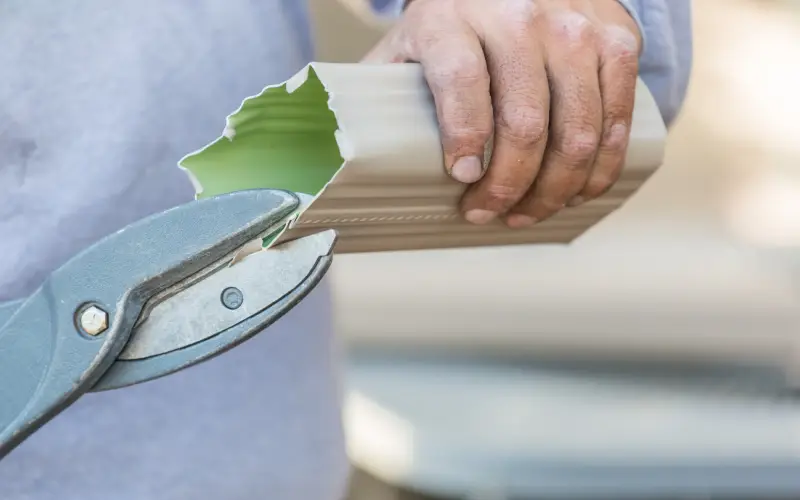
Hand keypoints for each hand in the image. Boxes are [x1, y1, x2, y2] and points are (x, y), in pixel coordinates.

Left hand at [363, 0, 641, 226]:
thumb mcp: (410, 42)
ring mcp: (576, 27)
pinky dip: (600, 168)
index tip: (462, 179)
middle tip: (488, 212)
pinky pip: (618, 119)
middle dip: (508, 185)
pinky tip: (575, 191)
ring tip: (528, 212)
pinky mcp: (617, 39)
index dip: (464, 138)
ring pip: (578, 130)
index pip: (462, 81)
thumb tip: (358, 158)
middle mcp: (521, 16)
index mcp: (455, 17)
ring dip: (554, 189)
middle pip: (525, 121)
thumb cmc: (455, 20)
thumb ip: (386, 89)